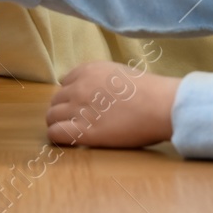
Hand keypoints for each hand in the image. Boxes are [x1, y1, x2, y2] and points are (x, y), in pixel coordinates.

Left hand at [45, 62, 177, 146]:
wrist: (160, 106)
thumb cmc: (148, 91)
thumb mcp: (119, 73)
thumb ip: (100, 79)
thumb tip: (93, 91)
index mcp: (88, 70)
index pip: (65, 83)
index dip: (71, 96)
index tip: (80, 106)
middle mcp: (78, 87)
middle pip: (56, 101)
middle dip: (63, 110)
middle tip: (77, 121)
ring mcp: (78, 109)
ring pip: (52, 117)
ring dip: (59, 124)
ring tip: (72, 133)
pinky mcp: (83, 131)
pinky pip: (55, 133)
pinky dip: (58, 138)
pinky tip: (70, 142)